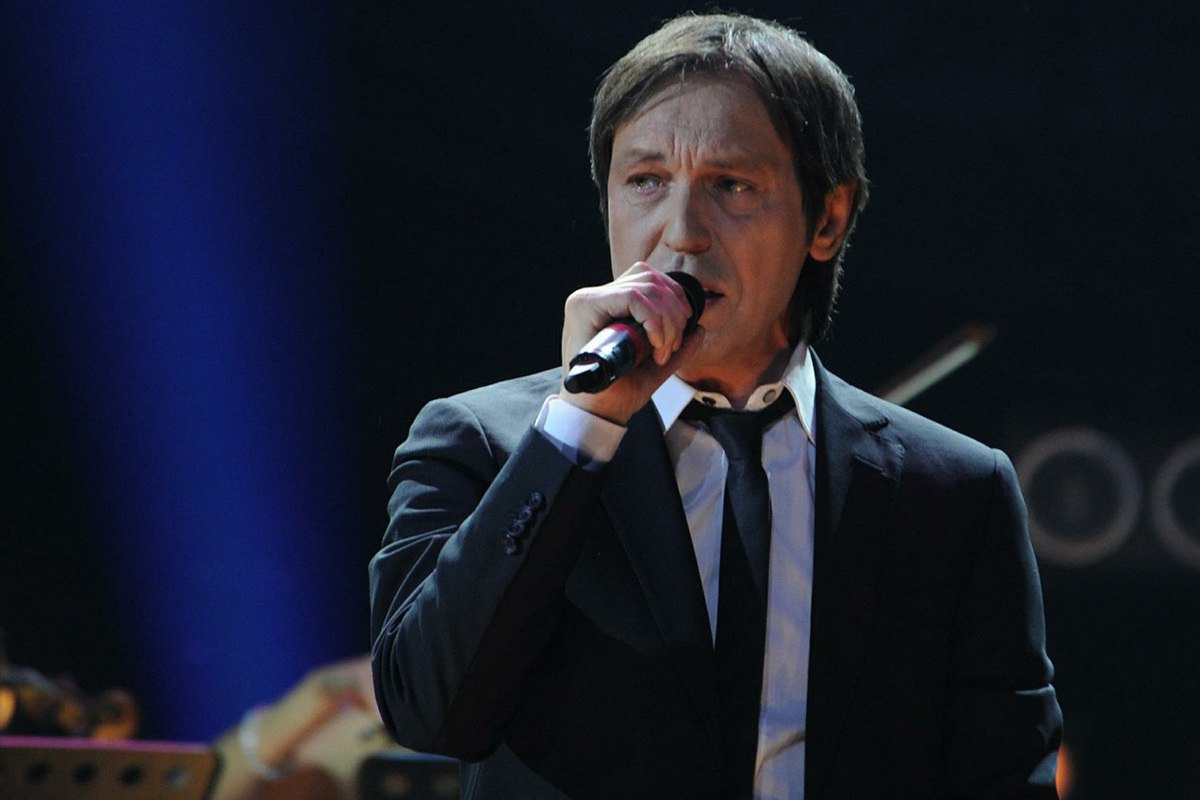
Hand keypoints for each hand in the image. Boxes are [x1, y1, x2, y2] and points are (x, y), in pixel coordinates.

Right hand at [560, 263, 704, 423]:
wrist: (594, 414)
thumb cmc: (617, 392)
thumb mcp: (654, 368)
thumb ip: (677, 349)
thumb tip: (700, 329)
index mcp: (609, 306)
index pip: (648, 279)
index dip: (674, 299)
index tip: (680, 334)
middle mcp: (596, 297)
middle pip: (649, 277)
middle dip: (674, 310)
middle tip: (672, 346)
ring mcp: (589, 300)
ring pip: (645, 285)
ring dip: (666, 319)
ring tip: (663, 350)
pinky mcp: (586, 307)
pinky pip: (633, 297)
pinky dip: (654, 320)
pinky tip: (655, 344)